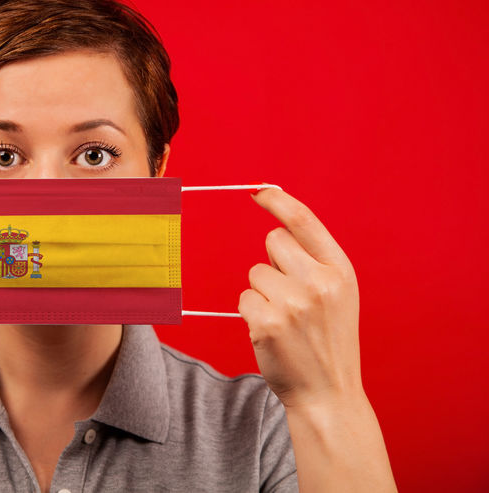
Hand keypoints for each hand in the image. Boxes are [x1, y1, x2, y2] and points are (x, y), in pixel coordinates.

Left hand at [239, 187, 363, 409]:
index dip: (278, 201)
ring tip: (286, 320)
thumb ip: (315, 261)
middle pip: (272, 241)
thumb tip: (276, 228)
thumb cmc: (328, 340)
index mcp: (340, 271)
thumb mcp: (337, 295)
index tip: (259, 191)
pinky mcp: (267, 323)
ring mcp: (292, 303)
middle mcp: (319, 283)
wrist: (328, 393)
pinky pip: (244, 299)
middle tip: (290, 295)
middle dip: (274, 262)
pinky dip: (252, 313)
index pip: (303, 221)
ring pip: (255, 273)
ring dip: (263, 293)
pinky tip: (272, 333)